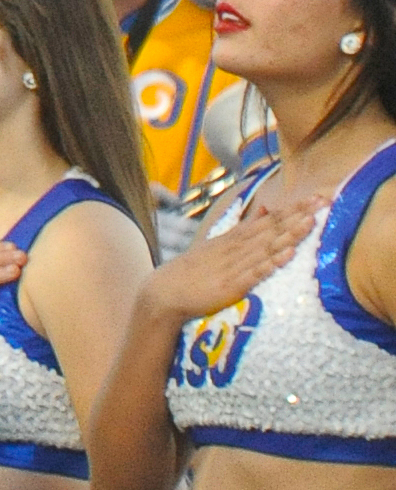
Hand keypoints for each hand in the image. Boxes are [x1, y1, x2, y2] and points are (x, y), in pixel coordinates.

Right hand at [143, 193, 320, 323]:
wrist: (165, 291)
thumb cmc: (195, 271)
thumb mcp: (218, 245)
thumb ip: (244, 228)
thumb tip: (266, 209)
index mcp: (234, 238)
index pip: (269, 220)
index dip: (293, 208)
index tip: (316, 197)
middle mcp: (236, 248)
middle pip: (272, 228)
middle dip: (298, 215)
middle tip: (323, 201)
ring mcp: (235, 265)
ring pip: (267, 247)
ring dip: (290, 234)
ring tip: (311, 222)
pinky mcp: (232, 285)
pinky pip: (255, 272)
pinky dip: (271, 263)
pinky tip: (286, 255)